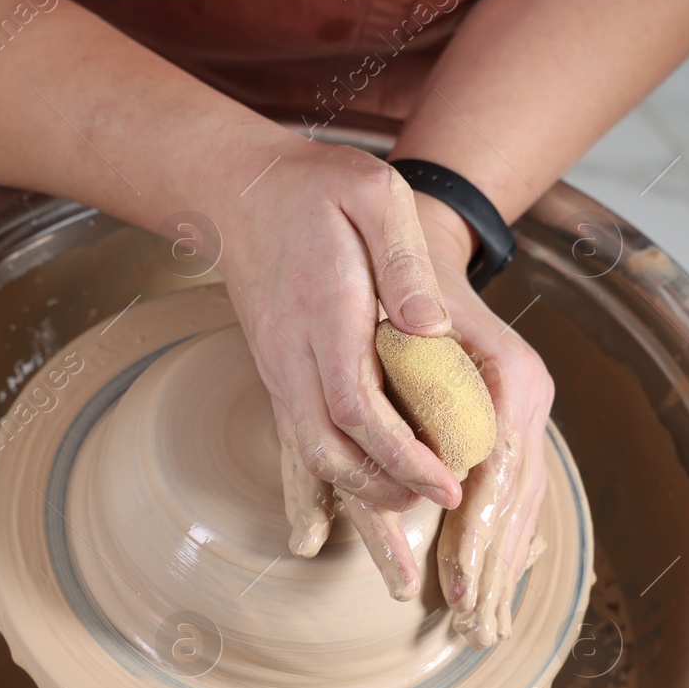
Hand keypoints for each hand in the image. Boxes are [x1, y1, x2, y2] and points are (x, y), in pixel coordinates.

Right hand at [212, 135, 463, 597]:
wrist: (238, 189)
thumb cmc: (314, 188)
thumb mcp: (373, 192)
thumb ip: (404, 258)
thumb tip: (431, 329)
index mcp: (323, 313)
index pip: (357, 408)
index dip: (405, 456)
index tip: (450, 480)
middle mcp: (291, 353)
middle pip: (329, 451)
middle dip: (387, 489)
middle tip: (443, 499)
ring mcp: (278, 368)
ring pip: (311, 454)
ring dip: (365, 489)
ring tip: (419, 494)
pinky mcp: (277, 373)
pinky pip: (303, 439)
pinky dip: (342, 472)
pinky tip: (380, 478)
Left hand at [416, 193, 555, 647]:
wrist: (423, 235)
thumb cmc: (403, 266)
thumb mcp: (406, 296)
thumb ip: (419, 357)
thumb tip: (435, 419)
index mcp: (511, 379)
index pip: (499, 475)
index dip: (478, 535)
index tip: (458, 586)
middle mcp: (525, 400)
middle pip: (517, 501)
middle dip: (494, 569)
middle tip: (475, 629)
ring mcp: (522, 413)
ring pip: (521, 503)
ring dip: (503, 567)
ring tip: (486, 624)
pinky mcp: (507, 424)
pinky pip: (514, 490)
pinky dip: (505, 538)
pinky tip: (498, 580)